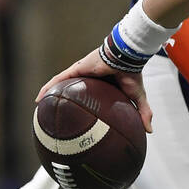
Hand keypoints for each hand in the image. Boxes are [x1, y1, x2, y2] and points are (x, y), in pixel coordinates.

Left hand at [37, 48, 153, 132]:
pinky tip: (38, 98)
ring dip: (50, 95)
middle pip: (72, 91)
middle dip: (62, 101)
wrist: (127, 57)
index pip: (89, 97)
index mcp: (102, 86)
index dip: (82, 106)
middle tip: (53, 115)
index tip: (75, 119)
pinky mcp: (76, 69)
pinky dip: (48, 88)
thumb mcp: (136, 97)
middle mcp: (89, 79)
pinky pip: (58, 79)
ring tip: (39, 107)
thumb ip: (142, 113)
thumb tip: (150, 131)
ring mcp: (81, 73)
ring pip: (62, 85)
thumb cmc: (132, 74)